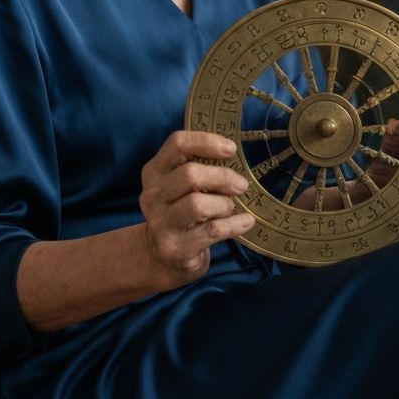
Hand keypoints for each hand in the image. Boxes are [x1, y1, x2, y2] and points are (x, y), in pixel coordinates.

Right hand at [139, 130, 254, 285]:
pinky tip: (246, 221)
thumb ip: (199, 167)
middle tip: (241, 185)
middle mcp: (152, 196)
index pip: (177, 144)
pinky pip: (212, 231)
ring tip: (230, 207)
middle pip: (190, 175)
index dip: (207, 142)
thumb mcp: (179, 185)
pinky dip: (234, 224)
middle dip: (222, 177)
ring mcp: (160, 224)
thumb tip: (233, 155)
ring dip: (224, 204)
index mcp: (154, 172)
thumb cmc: (180, 210)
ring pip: (198, 204)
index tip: (231, 149)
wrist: (161, 257)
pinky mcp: (175, 249)